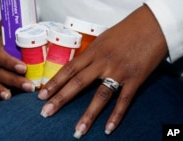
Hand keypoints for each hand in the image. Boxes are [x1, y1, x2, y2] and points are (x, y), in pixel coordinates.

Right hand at [0, 21, 33, 102]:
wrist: (6, 46)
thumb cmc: (19, 43)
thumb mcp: (24, 39)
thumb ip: (35, 41)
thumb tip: (54, 39)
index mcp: (0, 50)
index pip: (0, 56)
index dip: (10, 63)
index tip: (24, 68)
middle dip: (14, 80)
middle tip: (30, 87)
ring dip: (1, 91)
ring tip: (10, 98)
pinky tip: (2, 105)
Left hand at [38, 5, 167, 137]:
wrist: (152, 26)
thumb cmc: (126, 31)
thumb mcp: (102, 39)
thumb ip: (90, 55)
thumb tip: (78, 67)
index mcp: (93, 52)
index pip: (69, 69)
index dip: (54, 83)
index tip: (41, 95)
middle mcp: (103, 63)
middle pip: (77, 83)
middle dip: (60, 99)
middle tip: (46, 112)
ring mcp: (119, 72)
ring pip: (100, 96)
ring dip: (88, 115)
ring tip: (78, 130)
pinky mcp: (135, 79)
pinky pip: (124, 101)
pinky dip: (116, 116)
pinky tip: (108, 129)